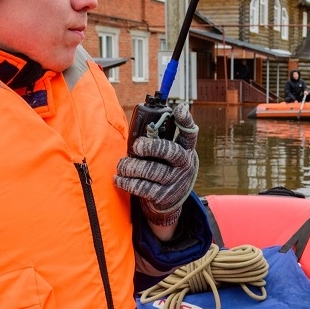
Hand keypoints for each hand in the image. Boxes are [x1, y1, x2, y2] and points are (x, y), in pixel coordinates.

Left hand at [115, 103, 198, 227]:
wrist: (171, 199)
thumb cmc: (163, 167)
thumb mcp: (167, 154)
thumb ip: (157, 142)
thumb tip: (136, 133)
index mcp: (185, 149)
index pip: (189, 132)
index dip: (185, 121)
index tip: (179, 109)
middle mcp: (184, 163)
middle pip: (170, 151)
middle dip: (151, 146)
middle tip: (137, 147)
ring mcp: (175, 181)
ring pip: (151, 170)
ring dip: (131, 167)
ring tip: (122, 165)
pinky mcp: (163, 196)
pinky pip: (143, 188)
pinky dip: (127, 182)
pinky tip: (119, 179)